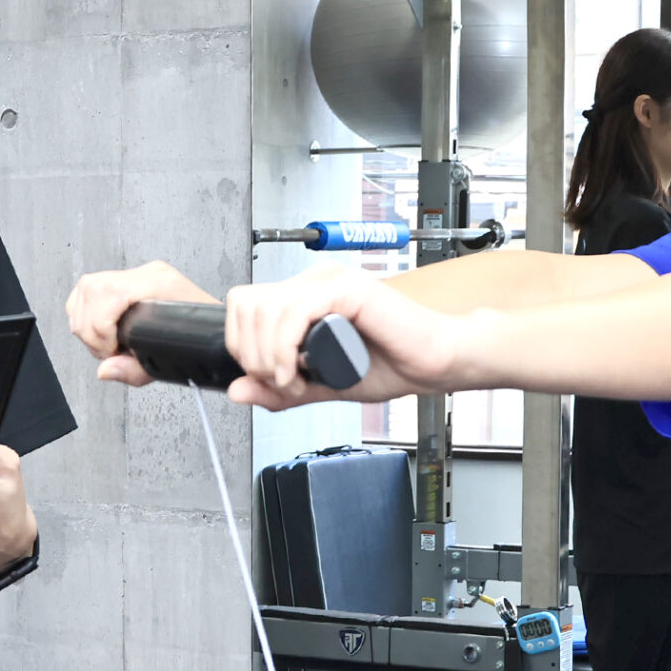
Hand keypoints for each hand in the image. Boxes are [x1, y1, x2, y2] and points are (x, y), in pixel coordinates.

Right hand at [65, 259, 215, 385]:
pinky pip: (89, 289)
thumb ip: (135, 370)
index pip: (111, 292)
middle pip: (93, 289)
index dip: (101, 325)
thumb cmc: (202, 339)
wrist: (215, 331)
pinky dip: (84, 313)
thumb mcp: (172, 362)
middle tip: (108, 351)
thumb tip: (106, 370)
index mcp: (161, 285)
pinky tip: (100, 331)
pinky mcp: (128, 281)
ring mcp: (138, 275)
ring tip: (106, 343)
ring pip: (87, 287)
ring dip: (86, 322)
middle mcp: (148, 275)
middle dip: (91, 329)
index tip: (111, 349)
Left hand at [222, 264, 463, 410]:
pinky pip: (296, 312)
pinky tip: (301, 372)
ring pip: (267, 309)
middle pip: (247, 304)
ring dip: (270, 356)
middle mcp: (315, 282)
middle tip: (281, 383)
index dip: (243, 346)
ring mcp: (331, 281)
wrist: (434, 366)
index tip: (269, 378)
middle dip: (251, 354)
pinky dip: (287, 348)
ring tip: (294, 382)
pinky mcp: (348, 290)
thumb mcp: (320, 386)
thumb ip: (279, 388)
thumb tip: (236, 389)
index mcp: (305, 296)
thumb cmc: (391, 366)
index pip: (244, 305)